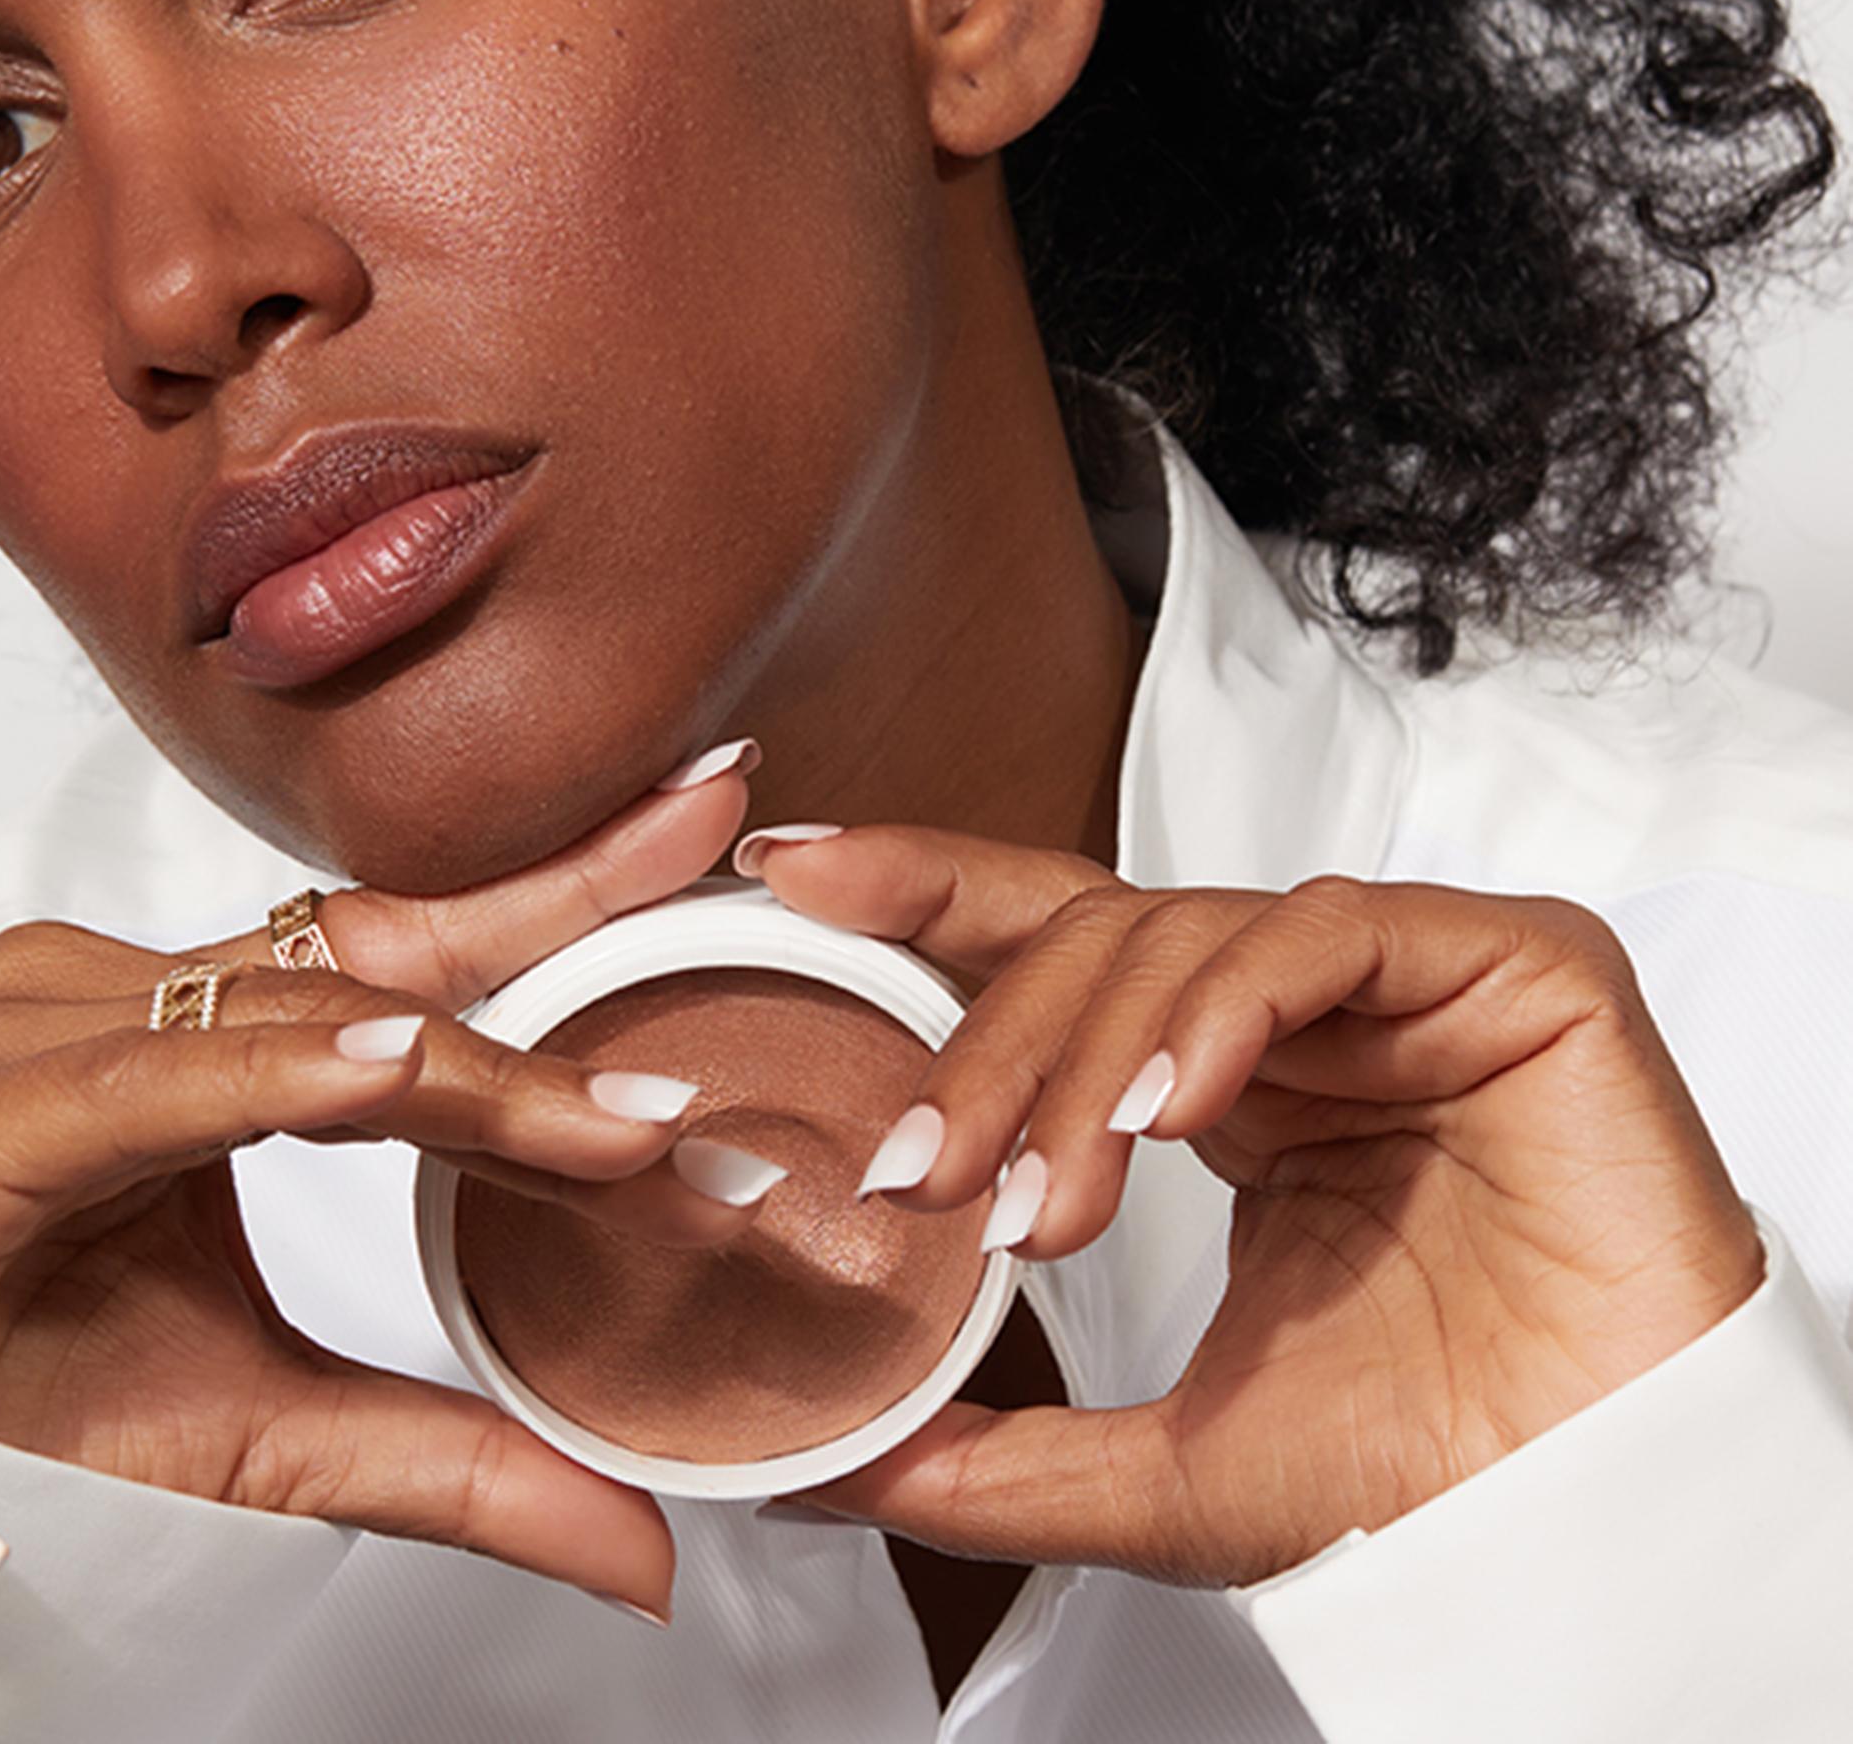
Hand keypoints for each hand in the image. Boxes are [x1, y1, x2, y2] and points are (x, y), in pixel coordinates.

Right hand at [0, 747, 765, 1617]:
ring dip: (463, 1066)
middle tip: (711, 847)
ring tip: (615, 1112)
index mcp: (193, 1033)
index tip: (710, 855)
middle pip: (376, 949)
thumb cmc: (5, 1423)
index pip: (408, 956)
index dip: (562, 908)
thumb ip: (456, 1461)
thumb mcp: (275, 1438)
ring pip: (290, 1019)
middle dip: (557, 905)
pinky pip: (154, 1081)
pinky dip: (278, 1077)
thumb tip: (644, 1543)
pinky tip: (395, 1073)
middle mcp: (122, 995)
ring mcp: (42, 1033)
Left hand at [740, 825, 1762, 1586]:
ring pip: (1189, 936)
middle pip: (1097, 938)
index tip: (790, 871)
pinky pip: (1328, 931)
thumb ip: (996, 1455)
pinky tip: (1178, 1107)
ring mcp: (1405, 971)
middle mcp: (1304, 1008)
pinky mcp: (1509, 959)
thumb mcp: (1164, 1470)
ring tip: (1055, 1200)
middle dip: (988, 1047)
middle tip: (928, 1174)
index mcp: (1226, 1081)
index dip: (923, 894)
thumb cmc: (1427, 1472)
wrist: (1604, 1524)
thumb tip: (823, 1468)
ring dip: (1089, 1060)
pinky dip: (1229, 1005)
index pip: (1054, 946)